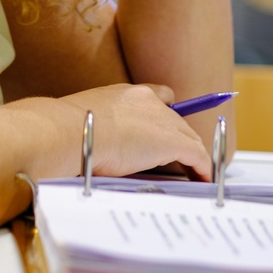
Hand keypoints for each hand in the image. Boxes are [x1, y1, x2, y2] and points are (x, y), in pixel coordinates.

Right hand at [60, 82, 210, 180]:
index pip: (159, 96)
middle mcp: (147, 99)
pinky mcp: (170, 140)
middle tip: (183, 161)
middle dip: (182, 139)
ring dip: (193, 154)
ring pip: (189, 136)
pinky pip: (197, 154)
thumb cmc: (69, 131)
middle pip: (177, 119)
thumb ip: (101, 126)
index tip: (168, 127)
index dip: (168, 112)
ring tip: (197, 173)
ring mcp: (160, 118)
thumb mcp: (88, 121)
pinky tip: (203, 179)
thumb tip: (97, 145)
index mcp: (126, 93)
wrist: (72, 131)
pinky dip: (203, 166)